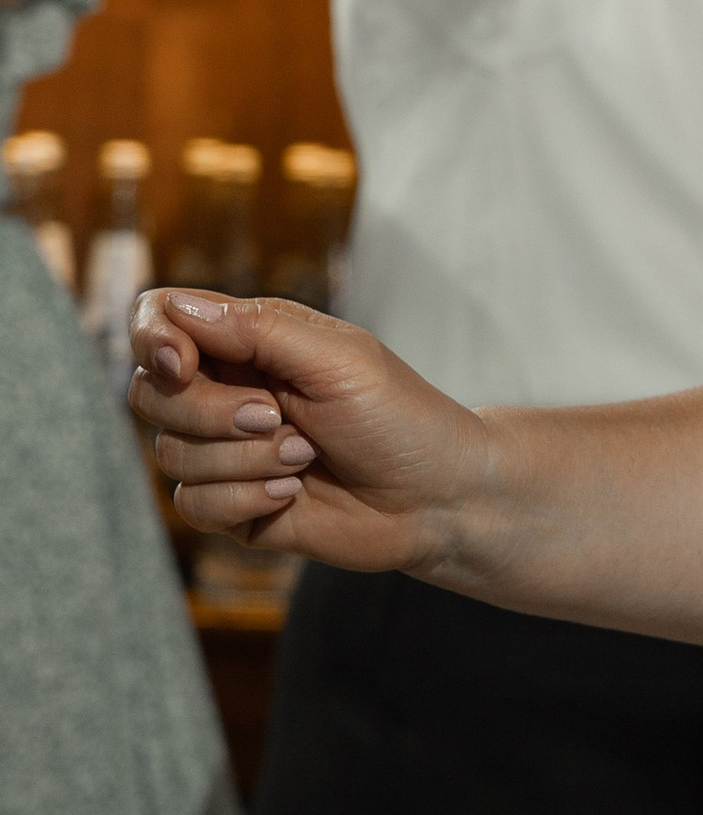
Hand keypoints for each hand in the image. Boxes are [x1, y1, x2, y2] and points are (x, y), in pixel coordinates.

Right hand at [128, 288, 489, 576]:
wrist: (439, 498)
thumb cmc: (400, 417)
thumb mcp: (336, 359)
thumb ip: (254, 329)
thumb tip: (173, 309)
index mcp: (249, 340)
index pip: (158, 320)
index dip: (153, 339)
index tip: (182, 363)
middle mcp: (228, 390)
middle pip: (151, 393)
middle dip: (210, 412)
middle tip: (277, 417)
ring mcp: (226, 450)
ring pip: (171, 454)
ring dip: (245, 460)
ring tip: (306, 456)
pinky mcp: (233, 504)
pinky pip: (192, 505)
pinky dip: (244, 499)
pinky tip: (293, 494)